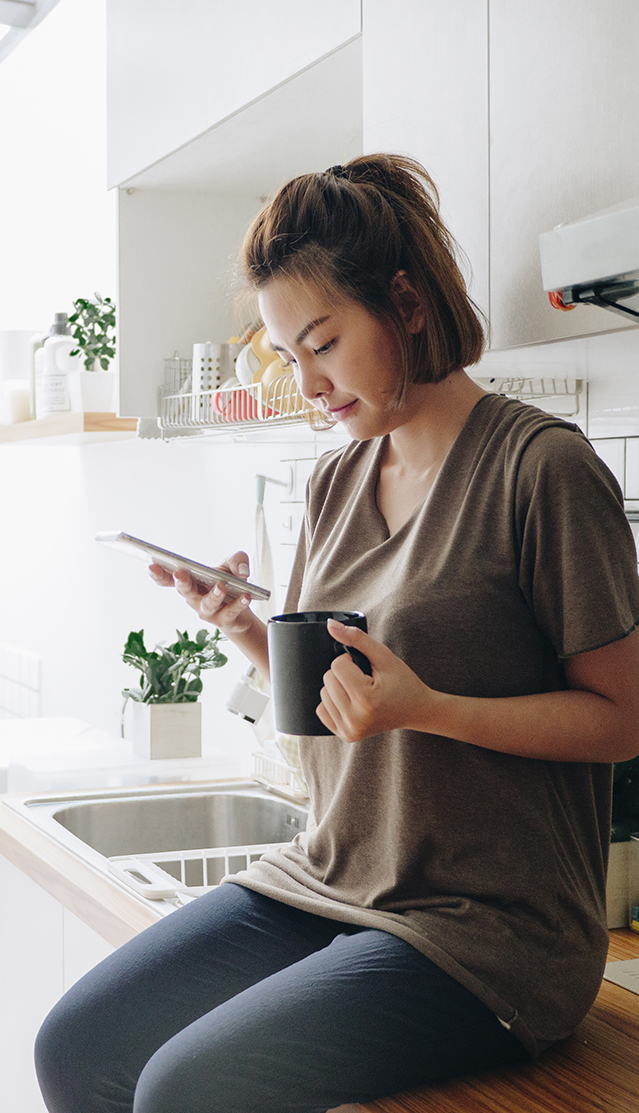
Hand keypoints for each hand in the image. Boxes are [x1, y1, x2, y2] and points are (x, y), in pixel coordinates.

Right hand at [148, 551, 254, 635]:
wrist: (243, 606)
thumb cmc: (230, 583)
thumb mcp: (232, 565)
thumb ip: (236, 560)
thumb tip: (241, 570)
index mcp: (191, 582)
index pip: (170, 578)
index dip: (159, 574)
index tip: (151, 566)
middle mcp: (195, 598)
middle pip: (185, 590)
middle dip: (181, 582)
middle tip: (180, 574)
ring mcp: (208, 611)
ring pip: (207, 604)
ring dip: (213, 595)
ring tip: (221, 586)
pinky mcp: (224, 620)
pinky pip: (229, 612)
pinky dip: (238, 604)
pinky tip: (245, 597)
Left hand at [316, 619, 430, 740]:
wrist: (416, 710)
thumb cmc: (402, 682)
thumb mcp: (384, 656)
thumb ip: (357, 638)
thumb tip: (330, 625)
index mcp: (366, 700)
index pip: (337, 666)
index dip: (350, 661)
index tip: (366, 668)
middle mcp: (356, 719)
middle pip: (327, 680)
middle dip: (343, 674)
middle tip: (365, 680)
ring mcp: (350, 731)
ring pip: (322, 695)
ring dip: (337, 687)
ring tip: (359, 690)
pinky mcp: (346, 736)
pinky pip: (322, 711)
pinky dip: (333, 702)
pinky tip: (351, 701)